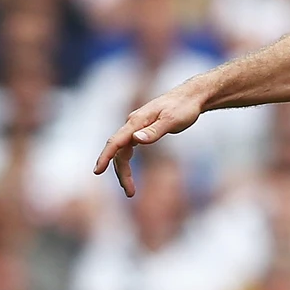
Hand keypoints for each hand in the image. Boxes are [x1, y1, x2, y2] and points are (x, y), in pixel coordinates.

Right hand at [92, 81, 210, 195]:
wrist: (192, 96)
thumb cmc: (184, 108)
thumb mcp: (173, 120)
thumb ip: (154, 131)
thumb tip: (136, 140)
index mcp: (137, 121)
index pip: (116, 141)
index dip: (105, 157)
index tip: (97, 171)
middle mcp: (133, 123)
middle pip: (119, 151)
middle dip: (121, 173)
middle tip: (130, 193)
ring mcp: (136, 126)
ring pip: (123, 151)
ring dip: (124, 170)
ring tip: (131, 190)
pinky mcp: (142, 129)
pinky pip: (128, 148)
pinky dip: (127, 161)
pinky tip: (129, 173)